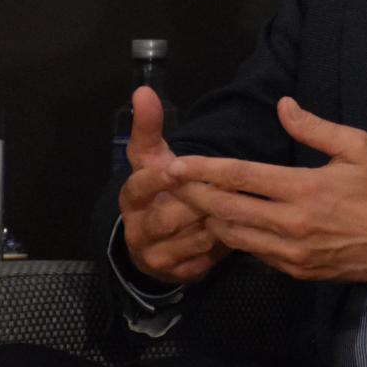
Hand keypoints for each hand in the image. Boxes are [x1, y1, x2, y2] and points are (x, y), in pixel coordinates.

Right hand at [118, 86, 228, 282]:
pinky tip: (233, 234)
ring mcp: (154, 256)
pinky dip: (218, 248)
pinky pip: (202, 262)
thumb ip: (149, 127)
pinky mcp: (175, 275)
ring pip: (190, 239)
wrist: (157, 240)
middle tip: (226, 189)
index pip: (138, 187)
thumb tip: (143, 91)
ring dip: (214, 224)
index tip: (176, 169)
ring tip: (235, 209)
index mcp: (131, 199)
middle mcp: (137, 229)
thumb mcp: (152, 159)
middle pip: (168, 216)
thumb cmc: (160, 190)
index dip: (157, 179)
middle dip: (197, 203)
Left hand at [166, 97, 366, 282]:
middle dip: (193, 195)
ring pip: (234, 235)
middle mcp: (293, 222)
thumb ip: (314, 127)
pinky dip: (234, 237)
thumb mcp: (355, 147)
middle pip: (227, 209)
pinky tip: (222, 223)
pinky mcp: (295, 270)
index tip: (176, 164)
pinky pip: (254, 252)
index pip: (242, 177)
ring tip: (186, 203)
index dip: (205, 170)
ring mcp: (291, 251)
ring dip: (208, 218)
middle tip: (167, 184)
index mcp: (304, 189)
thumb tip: (282, 105)